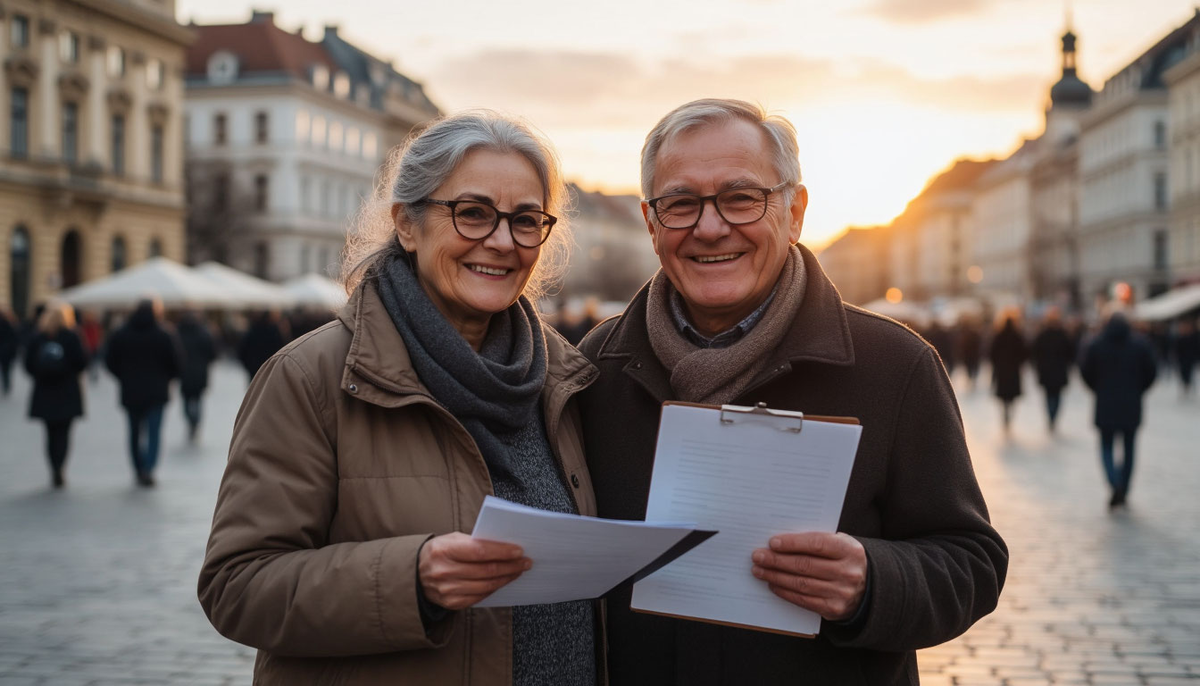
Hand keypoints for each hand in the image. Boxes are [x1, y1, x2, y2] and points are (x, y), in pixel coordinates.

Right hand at [418, 532, 530, 609]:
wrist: (416, 574)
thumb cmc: (439, 552)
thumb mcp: (451, 539)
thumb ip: (474, 542)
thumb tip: (504, 547)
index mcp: (444, 550)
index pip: (479, 551)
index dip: (502, 552)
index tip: (519, 551)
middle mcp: (444, 572)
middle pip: (486, 571)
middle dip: (510, 566)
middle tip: (525, 562)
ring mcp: (447, 590)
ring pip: (486, 586)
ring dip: (506, 578)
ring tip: (518, 571)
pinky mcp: (451, 603)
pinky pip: (479, 596)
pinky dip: (494, 588)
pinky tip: (503, 581)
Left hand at [750, 532, 866, 621]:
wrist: (868, 588)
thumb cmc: (844, 560)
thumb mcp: (839, 544)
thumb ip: (816, 541)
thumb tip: (779, 542)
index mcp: (849, 550)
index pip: (816, 544)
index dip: (793, 543)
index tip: (772, 542)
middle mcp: (848, 572)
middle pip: (805, 565)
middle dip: (777, 560)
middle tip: (758, 556)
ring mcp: (841, 592)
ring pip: (801, 584)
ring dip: (776, 576)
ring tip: (759, 570)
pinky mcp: (834, 609)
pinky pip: (804, 600)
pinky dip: (785, 592)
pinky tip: (773, 584)